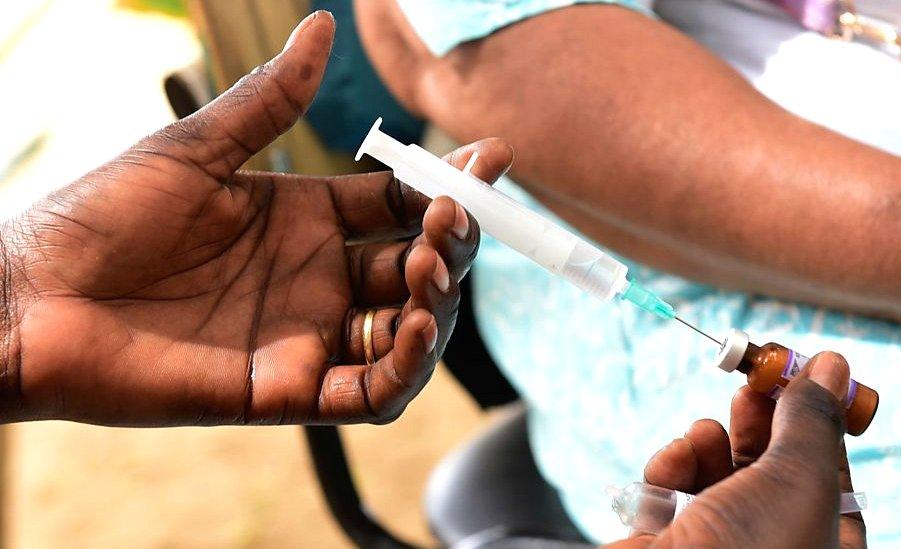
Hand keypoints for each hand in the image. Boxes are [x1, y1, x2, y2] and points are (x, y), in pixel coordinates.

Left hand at [0, 11, 513, 425]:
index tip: (489, 157)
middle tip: (452, 217)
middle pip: (417, 266)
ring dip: (436, 304)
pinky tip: (412, 330)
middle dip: (451, 243)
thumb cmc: (97, 217)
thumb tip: (323, 27)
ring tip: (428, 267)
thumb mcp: (194, 151)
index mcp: (305, 218)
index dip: (449, 184)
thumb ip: (269, 101)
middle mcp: (316, 278)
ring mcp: (305, 334)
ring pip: (405, 332)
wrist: (27, 296)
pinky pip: (367, 394)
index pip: (400, 203)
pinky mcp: (284, 391)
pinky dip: (403, 370)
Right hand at [606, 353, 866, 547]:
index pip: (834, 478)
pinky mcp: (667, 540)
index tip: (805, 376)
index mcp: (822, 547)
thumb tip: (833, 365)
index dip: (821, 425)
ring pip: (719, 475)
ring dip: (710, 442)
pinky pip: (673, 491)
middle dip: (761, 422)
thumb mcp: (799, 477)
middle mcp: (772, 546)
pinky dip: (672, 466)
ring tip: (706, 432)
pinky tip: (673, 460)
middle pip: (773, 470)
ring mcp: (717, 545)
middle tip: (752, 381)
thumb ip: (813, 419)